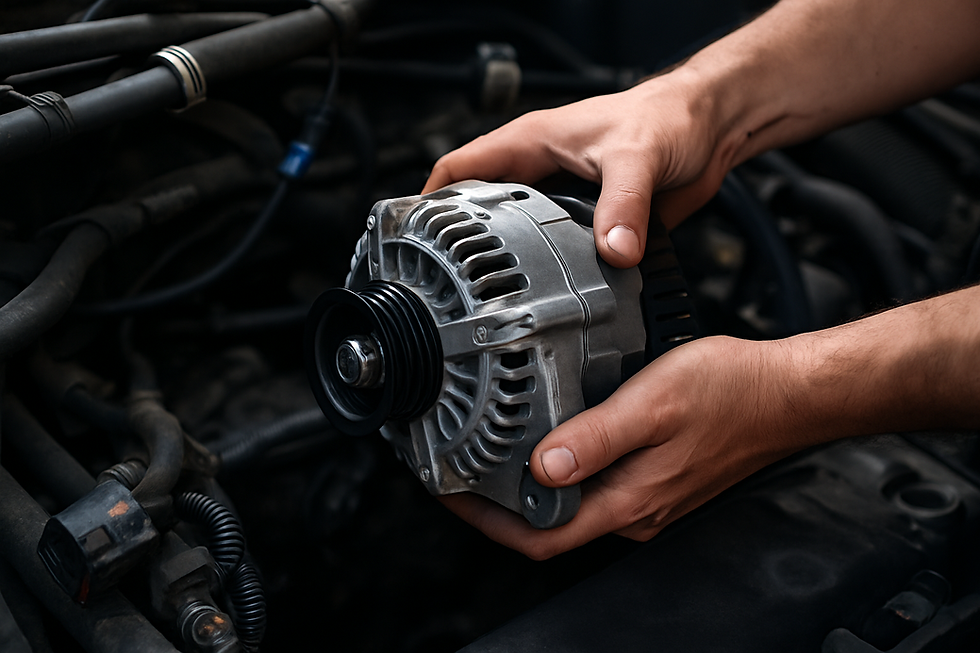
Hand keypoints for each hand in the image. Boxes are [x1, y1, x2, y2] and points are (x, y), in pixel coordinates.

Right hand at [421, 71, 730, 267]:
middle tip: (447, 280)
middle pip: (481, 209)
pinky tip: (548, 296)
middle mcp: (541, 170)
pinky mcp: (590, 222)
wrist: (713, 127)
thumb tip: (611, 251)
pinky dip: (549, 273)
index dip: (429, 202)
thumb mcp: (639, 158)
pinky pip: (557, 251)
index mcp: (532, 143)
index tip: (410, 237)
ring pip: (518, 234)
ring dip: (506, 262)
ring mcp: (563, 197)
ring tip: (489, 297)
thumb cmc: (671, 117)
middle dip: (461, 243)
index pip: (460, 169)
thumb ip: (623, 207)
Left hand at [441, 335, 814, 558]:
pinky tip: (553, 438)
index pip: (540, 536)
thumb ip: (595, 439)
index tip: (451, 491)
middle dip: (498, 503)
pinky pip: (596, 485)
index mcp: (629, 501)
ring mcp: (649, 498)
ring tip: (494, 450)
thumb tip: (543, 468)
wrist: (784, 393)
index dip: (486, 520)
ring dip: (529, 485)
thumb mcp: (652, 404)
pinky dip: (563, 470)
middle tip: (461, 467)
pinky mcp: (658, 479)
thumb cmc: (730, 392)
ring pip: (571, 504)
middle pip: (549, 525)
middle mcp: (636, 510)